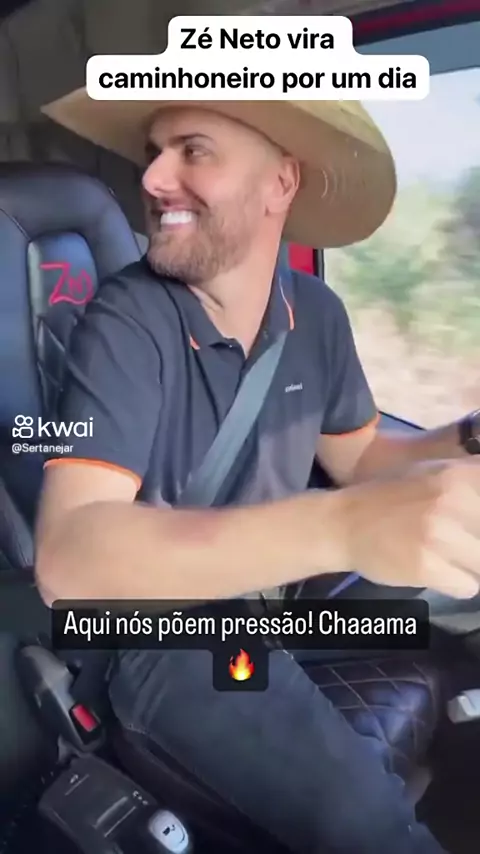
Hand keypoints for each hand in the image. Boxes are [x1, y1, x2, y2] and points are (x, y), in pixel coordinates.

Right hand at [342, 459, 479, 598]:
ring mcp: (440, 534)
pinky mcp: (427, 565)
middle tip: (458, 542)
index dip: (478, 523)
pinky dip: (455, 583)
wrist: (343, 522)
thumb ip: (472, 482)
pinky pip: (468, 587)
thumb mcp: (436, 473)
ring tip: (447, 557)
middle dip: (476, 542)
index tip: (470, 528)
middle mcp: (454, 500)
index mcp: (459, 474)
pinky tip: (434, 569)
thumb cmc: (392, 497)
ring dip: (470, 566)